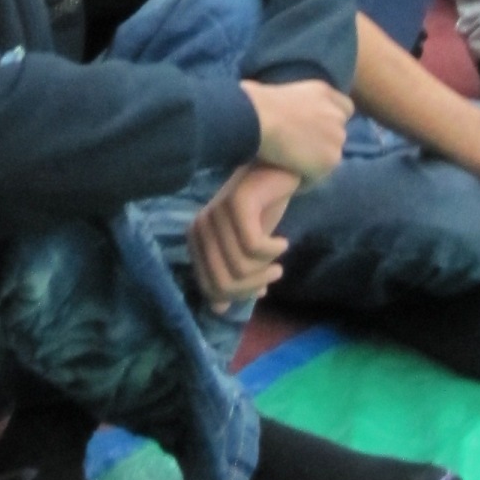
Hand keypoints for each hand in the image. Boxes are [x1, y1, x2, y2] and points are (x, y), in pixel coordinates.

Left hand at [186, 160, 299, 309]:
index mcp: (197, 240)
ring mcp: (215, 214)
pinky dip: (272, 251)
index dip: (238, 296)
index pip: (209, 288)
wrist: (281, 169)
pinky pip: (253, 246)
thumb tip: (220, 310)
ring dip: (266, 268)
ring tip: (278, 257)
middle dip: (254, 286)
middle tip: (274, 273)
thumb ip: (233, 275)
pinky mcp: (236, 204)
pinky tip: (282, 242)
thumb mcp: (247, 248)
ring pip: (239, 267)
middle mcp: (200, 227)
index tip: (262, 286)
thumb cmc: (263, 208)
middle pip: (223, 283)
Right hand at [241, 76, 351, 182]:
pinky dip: (304, 178)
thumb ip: (291, 100)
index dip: (330, 120)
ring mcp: (336, 137)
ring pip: (330, 156)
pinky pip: (317, 175)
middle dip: (323, 142)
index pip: (344, 108)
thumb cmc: (252, 103)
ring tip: (289, 165)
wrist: (257, 119)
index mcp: (323, 91)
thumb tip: (277, 105)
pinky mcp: (330, 159)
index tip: (314, 129)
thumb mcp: (279, 92)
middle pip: (339, 133)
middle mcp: (335, 113)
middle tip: (299, 150)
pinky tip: (285, 173)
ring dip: (314, 161)